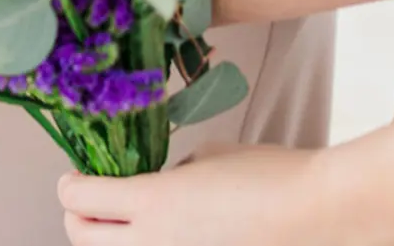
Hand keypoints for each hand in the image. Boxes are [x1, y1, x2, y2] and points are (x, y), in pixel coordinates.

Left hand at [58, 144, 331, 245]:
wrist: (324, 214)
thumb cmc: (270, 176)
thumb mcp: (207, 157)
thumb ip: (169, 172)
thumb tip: (158, 182)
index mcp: (151, 201)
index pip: (77, 197)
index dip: (70, 183)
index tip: (76, 175)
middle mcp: (155, 243)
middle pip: (80, 236)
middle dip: (77, 216)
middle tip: (89, 201)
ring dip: (110, 240)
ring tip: (124, 223)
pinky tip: (166, 236)